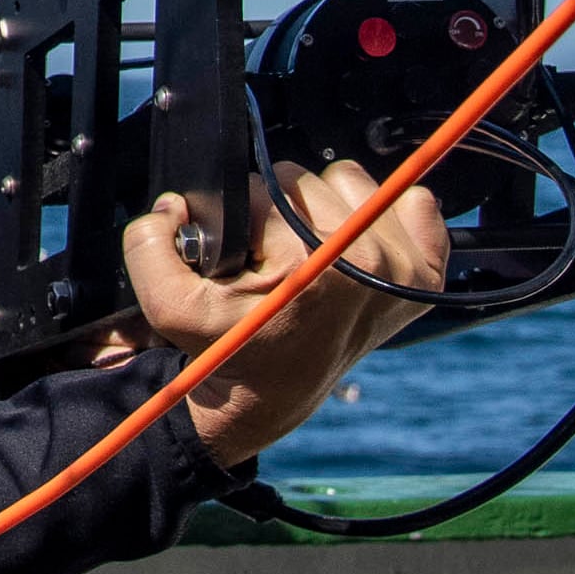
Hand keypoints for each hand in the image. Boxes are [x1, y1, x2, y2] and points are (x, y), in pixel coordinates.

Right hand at [117, 161, 449, 468]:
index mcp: (312, 264)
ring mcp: (405, 267)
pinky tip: (354, 249)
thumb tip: (177, 204)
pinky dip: (382, 216)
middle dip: (277, 211)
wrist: (269, 394)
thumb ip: (148, 242)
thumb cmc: (229, 348)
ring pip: (348, 179)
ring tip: (308, 255)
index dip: (240, 217)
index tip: (245, 258)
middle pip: (305, 179)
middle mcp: (370, 260)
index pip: (261, 189)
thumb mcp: (165, 303)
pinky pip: (414, 202)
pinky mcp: (426, 272)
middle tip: (273, 261)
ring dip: (321, 207)